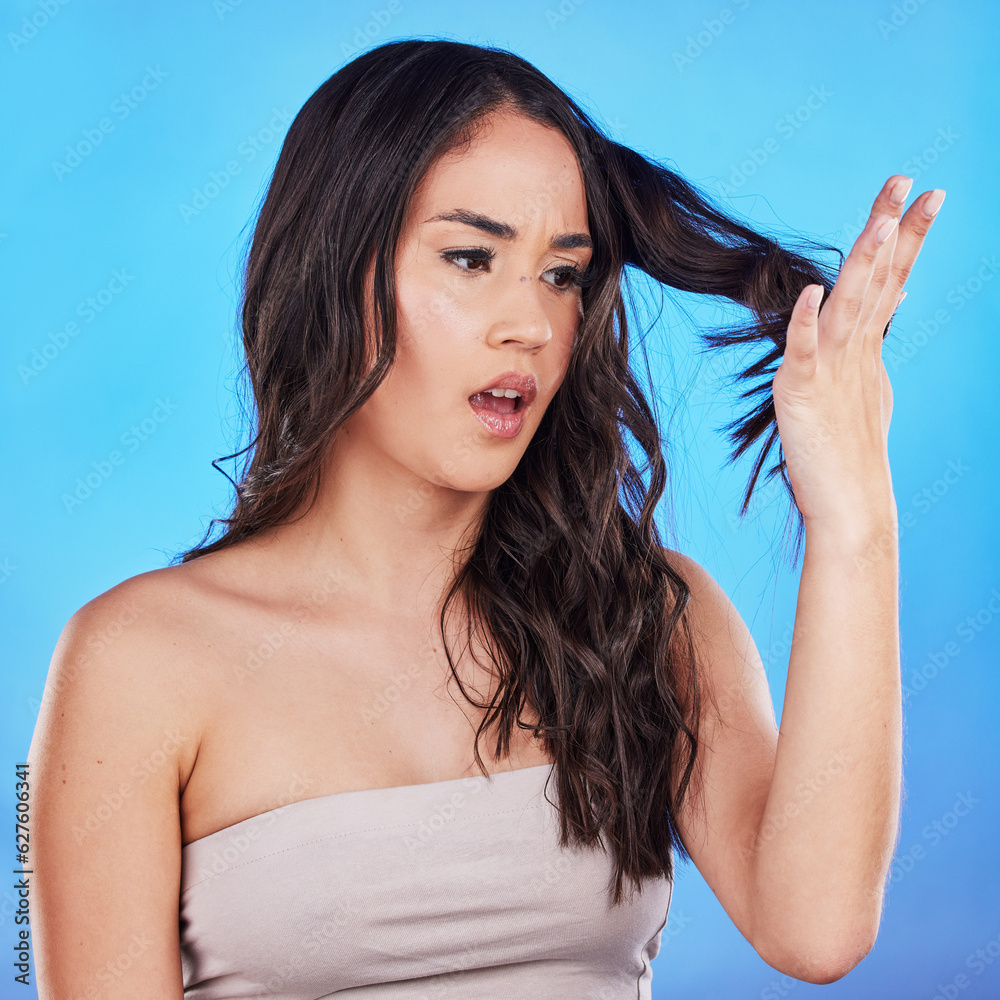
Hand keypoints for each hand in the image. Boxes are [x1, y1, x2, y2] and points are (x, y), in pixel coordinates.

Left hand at [771, 175, 944, 529]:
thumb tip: (893, 295)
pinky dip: (806, 322)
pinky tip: (813, 290)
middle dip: (892, 229)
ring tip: (881, 221)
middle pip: (875, 280)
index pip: (889, 278)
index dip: (907, 235)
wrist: (850, 506)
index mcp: (865, 345)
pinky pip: (804, 352)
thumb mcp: (866, 381)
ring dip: (864, 262)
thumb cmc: (851, 449)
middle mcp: (853, 350)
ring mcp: (831, 370)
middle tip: (907, 181)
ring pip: (849, 305)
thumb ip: (873, 337)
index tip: (923, 194)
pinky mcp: (804, 393)